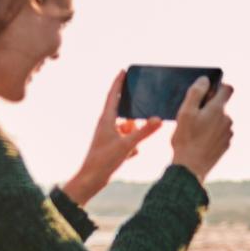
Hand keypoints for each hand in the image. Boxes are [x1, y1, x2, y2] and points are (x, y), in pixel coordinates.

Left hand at [62, 73, 163, 205]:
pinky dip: (131, 147)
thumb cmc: (104, 161)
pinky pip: (127, 142)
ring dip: (133, 135)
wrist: (91, 179)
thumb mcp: (127, 145)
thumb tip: (159, 119)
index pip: (112, 96)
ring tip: (133, 146)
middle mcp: (106, 126)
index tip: (123, 71)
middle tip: (142, 111)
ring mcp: (109, 136)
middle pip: (123, 113)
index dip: (118, 83)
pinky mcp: (112, 147)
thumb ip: (144, 132)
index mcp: (106, 120)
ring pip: (127, 128)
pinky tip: (131, 155)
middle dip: (133, 115)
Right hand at [169, 77, 235, 181]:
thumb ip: (195, 93)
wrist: (191, 167)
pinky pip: (220, 132)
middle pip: (221, 105)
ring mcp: (228, 133)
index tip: (208, 91)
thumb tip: (204, 80)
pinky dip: (211, 132)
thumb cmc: (186, 139)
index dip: (219, 86)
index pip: (228, 88)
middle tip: (193, 115)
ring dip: (210, 120)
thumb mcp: (185, 113)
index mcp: (218, 109)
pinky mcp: (226, 144)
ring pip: (220, 119)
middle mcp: (228, 119)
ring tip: (194, 130)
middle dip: (209, 106)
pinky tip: (199, 140)